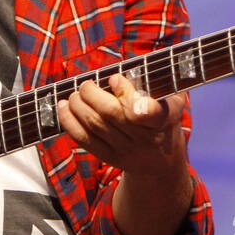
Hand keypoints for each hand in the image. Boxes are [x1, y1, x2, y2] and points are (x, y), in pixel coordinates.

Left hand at [56, 73, 188, 180]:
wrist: (160, 161)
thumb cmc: (163, 119)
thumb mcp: (171, 102)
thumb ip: (157, 85)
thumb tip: (124, 74)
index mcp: (162, 119)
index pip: (146, 111)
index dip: (126, 93)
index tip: (113, 79)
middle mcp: (144, 138)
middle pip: (111, 114)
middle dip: (92, 94)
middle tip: (86, 84)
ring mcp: (126, 150)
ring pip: (95, 125)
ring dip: (78, 105)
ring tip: (74, 95)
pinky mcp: (109, 157)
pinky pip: (84, 139)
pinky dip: (69, 121)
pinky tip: (63, 107)